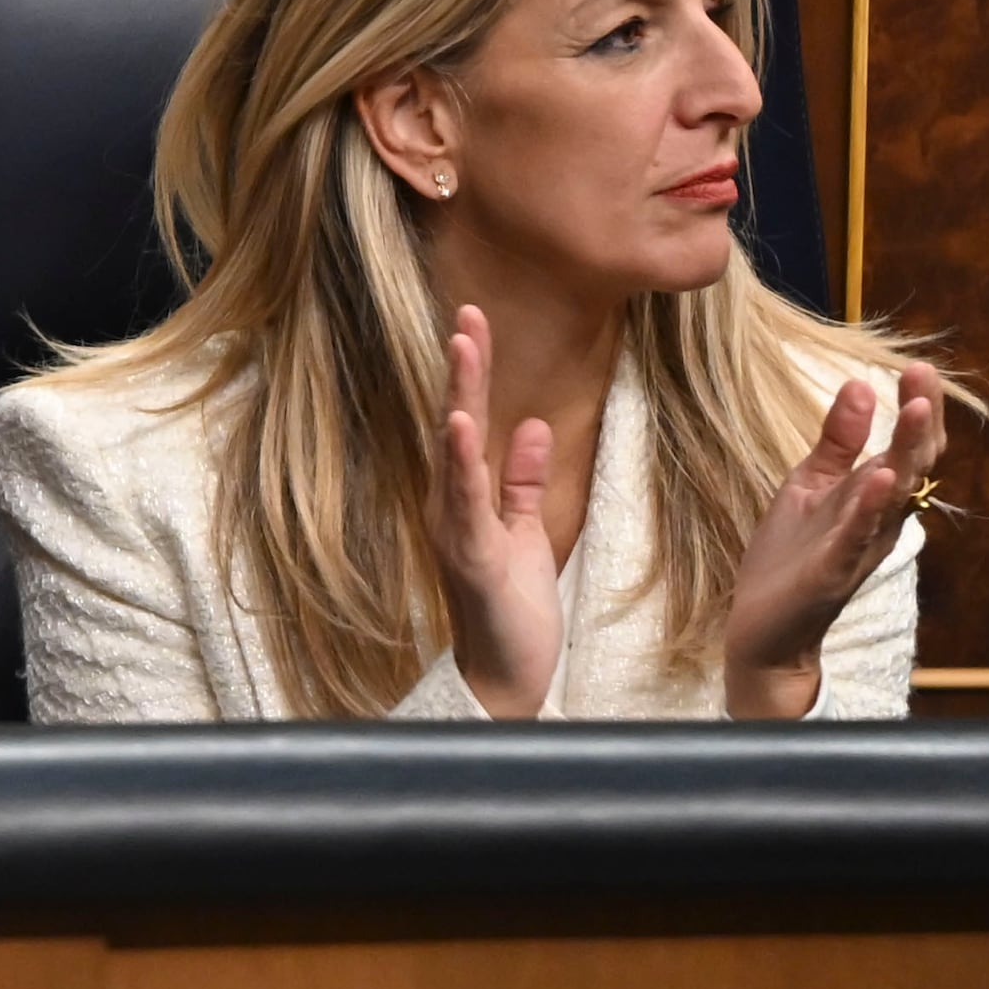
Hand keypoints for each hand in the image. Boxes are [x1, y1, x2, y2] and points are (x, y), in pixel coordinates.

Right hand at [425, 306, 567, 719]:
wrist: (505, 676)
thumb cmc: (512, 608)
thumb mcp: (527, 534)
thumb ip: (525, 482)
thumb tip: (537, 428)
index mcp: (468, 497)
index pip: (471, 422)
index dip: (473, 372)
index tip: (474, 321)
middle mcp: (452, 504)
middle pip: (458, 422)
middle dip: (463, 368)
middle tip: (466, 312)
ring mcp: (457, 528)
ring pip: (457, 452)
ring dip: (460, 397)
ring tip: (463, 347)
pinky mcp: (472, 555)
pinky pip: (468, 502)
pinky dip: (464, 460)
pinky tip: (464, 424)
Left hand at [721, 364, 945, 721]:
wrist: (763, 629)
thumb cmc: (792, 555)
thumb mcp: (811, 485)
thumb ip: (838, 441)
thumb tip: (860, 383)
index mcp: (874, 498)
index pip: (909, 448)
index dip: (918, 408)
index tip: (918, 366)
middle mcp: (879, 521)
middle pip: (912, 465)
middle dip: (920, 420)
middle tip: (923, 374)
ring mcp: (859, 546)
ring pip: (893, 497)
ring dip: (903, 453)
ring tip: (914, 410)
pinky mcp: (832, 572)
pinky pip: (856, 537)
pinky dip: (867, 508)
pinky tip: (878, 479)